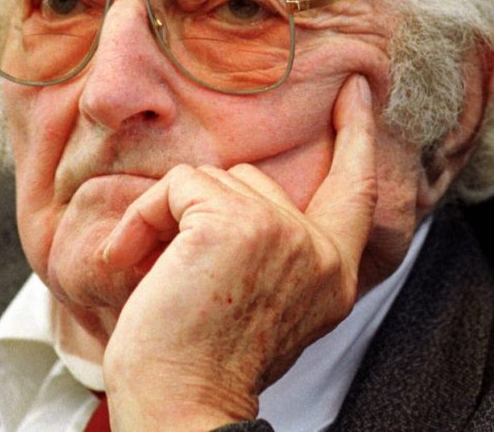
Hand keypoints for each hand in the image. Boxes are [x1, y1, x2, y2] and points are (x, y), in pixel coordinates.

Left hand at [99, 74, 377, 429]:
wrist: (183, 409)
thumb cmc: (203, 368)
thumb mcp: (263, 306)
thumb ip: (275, 254)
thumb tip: (236, 208)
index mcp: (333, 277)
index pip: (355, 191)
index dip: (355, 137)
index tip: (354, 93)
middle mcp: (320, 253)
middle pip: (254, 181)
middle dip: (202, 213)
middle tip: (176, 275)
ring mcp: (283, 233)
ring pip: (212, 180)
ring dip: (169, 221)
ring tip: (157, 277)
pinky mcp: (236, 224)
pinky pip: (178, 187)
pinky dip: (145, 220)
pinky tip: (137, 263)